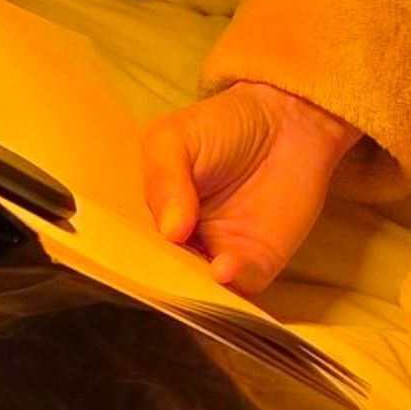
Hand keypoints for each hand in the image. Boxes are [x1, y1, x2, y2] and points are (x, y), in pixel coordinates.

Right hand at [142, 82, 360, 293]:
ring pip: (200, 291)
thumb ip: (163, 178)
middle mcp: (182, 243)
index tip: (122, 261)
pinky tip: (222, 267)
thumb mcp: (174, 138)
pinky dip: (232, 282)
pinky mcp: (257, 263)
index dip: (127, 256)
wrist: (289, 119)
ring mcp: (219, 255)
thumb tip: (170, 231)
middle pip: (163, 275)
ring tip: (188, 278)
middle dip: (159, 281)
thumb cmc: (224, 124)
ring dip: (194, 290)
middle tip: (154, 277)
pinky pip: (241, 286)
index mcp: (155, 215)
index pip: (132, 246)